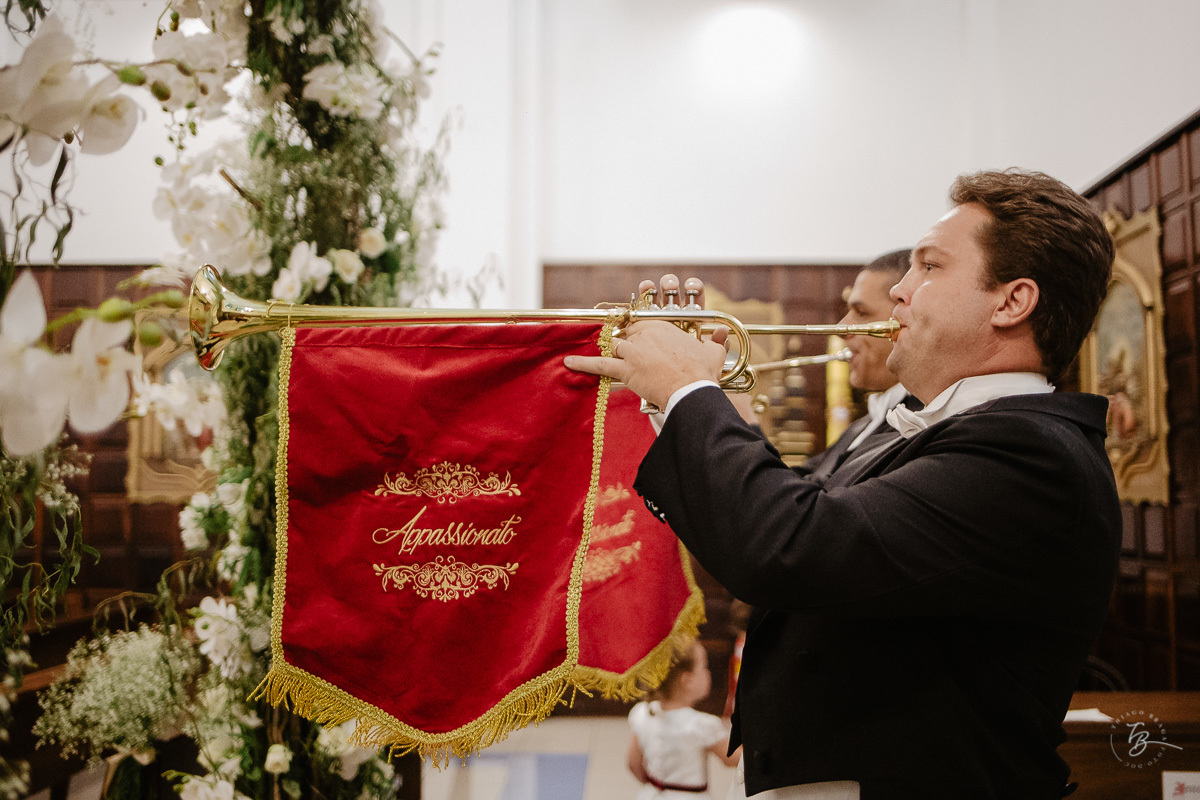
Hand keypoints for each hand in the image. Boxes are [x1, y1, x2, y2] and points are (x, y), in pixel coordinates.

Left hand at [564, 274, 727, 408]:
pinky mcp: (625, 370)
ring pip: (615, 348)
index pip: (641, 326)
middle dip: (627, 346)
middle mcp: (644, 336)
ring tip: (609, 359)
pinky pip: (599, 365)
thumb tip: (725, 333)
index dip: (639, 336)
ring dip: (612, 354)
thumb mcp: (712, 353)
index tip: (640, 342)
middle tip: (631, 358)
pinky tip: (568, 362)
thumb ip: (716, 341)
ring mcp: (633, 352)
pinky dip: (582, 364)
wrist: (692, 390)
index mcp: (662, 327)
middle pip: (626, 337)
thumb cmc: (702, 372)